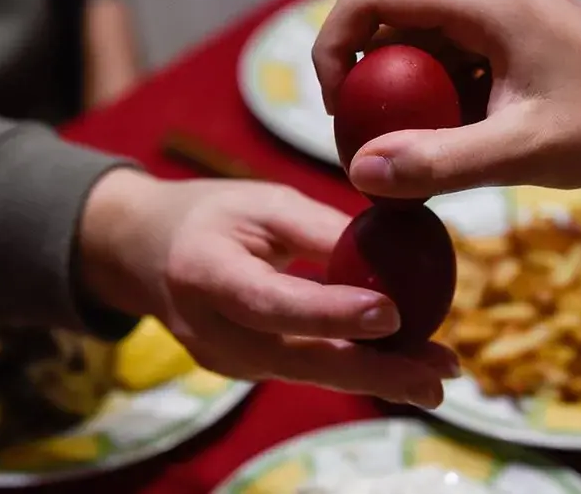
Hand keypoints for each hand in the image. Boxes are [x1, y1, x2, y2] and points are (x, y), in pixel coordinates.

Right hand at [79, 171, 457, 407]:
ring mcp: (225, 359)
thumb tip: (393, 253)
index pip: (273, 302)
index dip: (331, 313)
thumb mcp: (263, 201)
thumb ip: (321, 229)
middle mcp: (213, 330)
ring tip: (435, 377)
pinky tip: (399, 367)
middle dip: (374, 372)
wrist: (144, 253)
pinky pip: (302, 370)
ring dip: (375, 377)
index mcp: (207, 273)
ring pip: (308, 374)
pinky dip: (351, 368)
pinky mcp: (241, 369)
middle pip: (300, 360)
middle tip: (436, 378)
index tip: (392, 315)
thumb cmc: (209, 215)